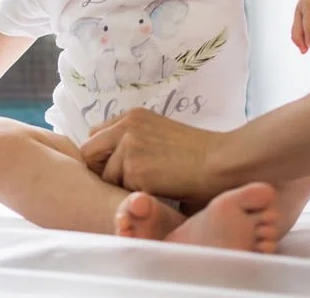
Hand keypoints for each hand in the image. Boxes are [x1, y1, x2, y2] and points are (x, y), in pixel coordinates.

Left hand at [80, 109, 222, 200]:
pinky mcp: (134, 168)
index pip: (96, 135)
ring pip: (105, 175)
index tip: (118, 168)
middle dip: (101, 169)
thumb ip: (135, 139)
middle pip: (89, 152)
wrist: (221, 161)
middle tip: (125, 181)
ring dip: (122, 185)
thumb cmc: (198, 153)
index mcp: (132, 116)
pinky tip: (158, 190)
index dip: (104, 155)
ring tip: (150, 185)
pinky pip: (121, 189)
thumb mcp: (160, 134)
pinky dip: (136, 194)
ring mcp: (128, 146)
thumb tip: (112, 160)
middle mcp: (126, 126)